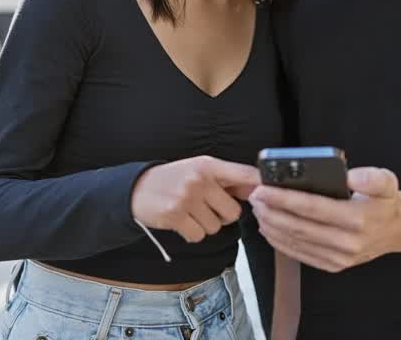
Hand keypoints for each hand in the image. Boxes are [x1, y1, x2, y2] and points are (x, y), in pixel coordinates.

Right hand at [132, 156, 259, 243]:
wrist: (138, 188)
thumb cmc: (175, 180)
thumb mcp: (201, 170)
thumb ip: (228, 179)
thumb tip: (258, 190)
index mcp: (209, 165)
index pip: (246, 175)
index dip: (258, 188)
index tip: (262, 197)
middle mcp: (199, 179)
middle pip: (233, 212)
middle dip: (224, 216)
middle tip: (208, 209)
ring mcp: (186, 197)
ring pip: (216, 227)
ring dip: (206, 225)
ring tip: (192, 212)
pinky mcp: (174, 215)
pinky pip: (198, 235)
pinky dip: (192, 233)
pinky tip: (183, 221)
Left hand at [250, 167, 400, 272]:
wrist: (397, 231)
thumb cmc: (385, 202)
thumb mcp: (387, 182)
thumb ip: (371, 177)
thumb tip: (350, 176)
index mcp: (357, 219)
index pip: (312, 207)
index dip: (283, 198)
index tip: (263, 189)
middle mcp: (347, 242)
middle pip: (298, 226)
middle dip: (271, 211)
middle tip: (254, 197)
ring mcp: (339, 258)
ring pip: (296, 242)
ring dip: (272, 226)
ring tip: (258, 209)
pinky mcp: (333, 266)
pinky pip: (300, 254)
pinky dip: (281, 242)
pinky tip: (270, 228)